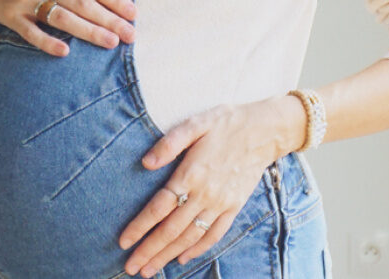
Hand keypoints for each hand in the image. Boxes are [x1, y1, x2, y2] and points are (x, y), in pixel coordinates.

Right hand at [0, 0, 135, 55]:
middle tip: (131, 34)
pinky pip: (30, 32)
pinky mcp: (11, 17)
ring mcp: (26, 1)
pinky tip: (64, 52)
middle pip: (81, 4)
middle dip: (109, 20)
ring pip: (62, 18)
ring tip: (110, 43)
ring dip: (88, 31)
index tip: (132, 11)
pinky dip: (46, 42)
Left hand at [119, 100, 287, 276]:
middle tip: (131, 267)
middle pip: (172, 229)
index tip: (124, 242)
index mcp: (191, 174)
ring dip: (168, 255)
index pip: (159, 207)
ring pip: (191, 237)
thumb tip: (146, 162)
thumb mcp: (195, 123)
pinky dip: (198, 249)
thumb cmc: (225, 123)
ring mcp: (221, 204)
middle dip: (149, 250)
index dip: (140, 226)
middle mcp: (205, 194)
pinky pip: (215, 234)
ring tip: (150, 270)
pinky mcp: (234, 207)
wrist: (265, 131)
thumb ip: (169, 142)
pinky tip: (183, 258)